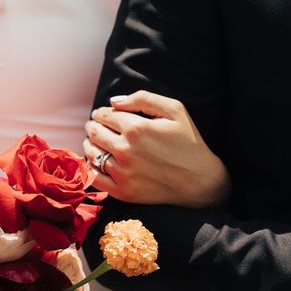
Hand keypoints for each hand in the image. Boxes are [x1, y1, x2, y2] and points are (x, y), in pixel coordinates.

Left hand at [83, 91, 230, 208]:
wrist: (199, 181)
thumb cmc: (189, 142)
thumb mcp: (175, 110)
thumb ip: (143, 98)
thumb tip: (113, 101)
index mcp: (136, 128)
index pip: (104, 115)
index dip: (101, 112)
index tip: (103, 114)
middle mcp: (125, 150)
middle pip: (94, 132)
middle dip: (93, 126)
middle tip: (96, 126)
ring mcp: (122, 172)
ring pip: (91, 153)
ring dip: (90, 144)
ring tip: (95, 142)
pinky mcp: (122, 192)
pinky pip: (94, 178)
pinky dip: (90, 167)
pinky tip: (95, 162)